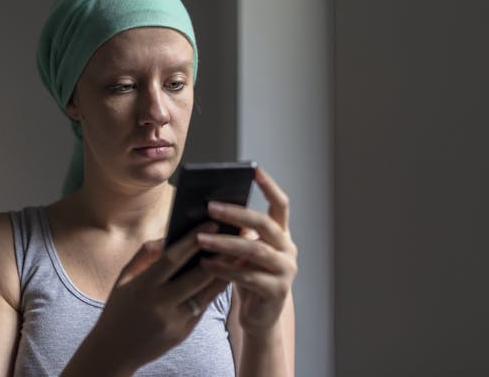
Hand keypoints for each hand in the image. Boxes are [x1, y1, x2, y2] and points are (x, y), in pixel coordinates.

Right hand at [91, 222, 228, 373]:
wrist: (113, 352)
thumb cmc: (119, 308)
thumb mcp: (124, 278)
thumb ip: (145, 254)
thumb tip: (169, 236)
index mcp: (143, 286)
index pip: (173, 258)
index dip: (194, 239)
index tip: (211, 223)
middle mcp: (159, 304)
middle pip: (197, 276)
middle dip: (218, 255)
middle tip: (236, 237)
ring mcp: (173, 321)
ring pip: (206, 293)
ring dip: (224, 273)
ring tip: (238, 255)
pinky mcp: (182, 334)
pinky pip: (202, 308)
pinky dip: (214, 291)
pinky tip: (226, 276)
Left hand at [197, 167, 297, 336]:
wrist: (259, 317)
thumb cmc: (247, 278)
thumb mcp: (243, 253)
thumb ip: (236, 234)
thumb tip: (209, 210)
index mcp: (282, 235)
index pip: (281, 205)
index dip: (269, 186)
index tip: (254, 169)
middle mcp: (288, 250)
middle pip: (265, 224)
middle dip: (236, 214)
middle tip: (210, 207)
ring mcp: (286, 270)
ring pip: (254, 250)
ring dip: (225, 243)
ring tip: (200, 239)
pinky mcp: (276, 291)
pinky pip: (248, 276)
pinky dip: (224, 269)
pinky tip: (205, 264)